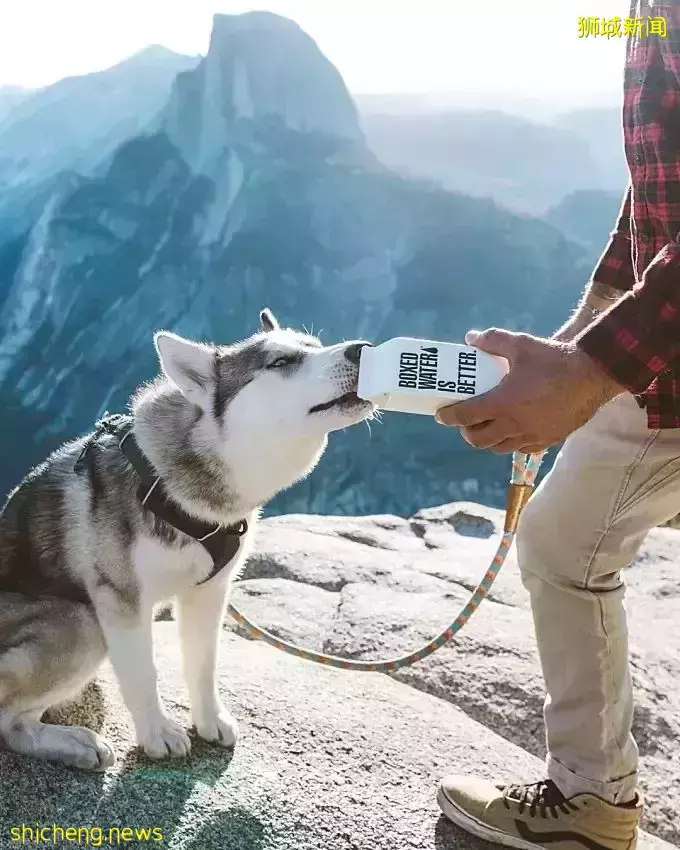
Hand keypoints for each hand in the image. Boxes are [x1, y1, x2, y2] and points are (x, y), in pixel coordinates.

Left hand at [435, 328, 623, 452]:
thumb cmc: (555, 359)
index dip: (449, 416)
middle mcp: (515, 424)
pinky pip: (520, 449)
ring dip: (487, 439)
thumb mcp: (521, 344)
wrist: (594, 375)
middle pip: (478, 440)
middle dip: (467, 431)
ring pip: (498, 447)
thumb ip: (492, 340)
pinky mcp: (547, 440)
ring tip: (486, 424)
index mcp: (504, 402)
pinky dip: (509, 442)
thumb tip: (471, 338)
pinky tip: (510, 429)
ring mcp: (532, 435)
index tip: (441, 414)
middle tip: (465, 419)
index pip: (466, 416)